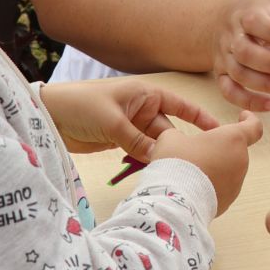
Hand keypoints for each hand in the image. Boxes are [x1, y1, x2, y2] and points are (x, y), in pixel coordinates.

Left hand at [42, 77, 215, 158]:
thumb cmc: (81, 105)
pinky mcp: (121, 141)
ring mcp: (133, 126)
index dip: (201, 118)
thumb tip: (161, 159)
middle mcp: (143, 110)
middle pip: (169, 131)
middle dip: (179, 146)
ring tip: (177, 174)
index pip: (182, 106)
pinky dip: (147, 163)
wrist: (49, 117)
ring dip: (161, 158)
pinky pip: (141, 153)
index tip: (219, 131)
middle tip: (194, 165)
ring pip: (156, 145)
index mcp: (146, 95)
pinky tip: (156, 175)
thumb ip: (138, 141)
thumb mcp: (113, 121)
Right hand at [152, 114, 262, 214]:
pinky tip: (191, 188)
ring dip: (215, 167)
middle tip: (197, 149)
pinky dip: (211, 185)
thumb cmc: (177, 162)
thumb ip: (180, 134)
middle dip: (220, 147)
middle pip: (235, 149)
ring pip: (227, 170)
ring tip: (190, 171)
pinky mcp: (228, 201)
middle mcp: (240, 160)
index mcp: (233, 139)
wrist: (175, 201)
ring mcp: (236, 183)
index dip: (249, 119)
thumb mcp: (171, 138)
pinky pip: (221, 187)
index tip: (242, 116)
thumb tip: (177, 141)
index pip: (253, 126)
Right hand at [211, 0, 269, 112]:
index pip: (256, 23)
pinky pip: (229, 91)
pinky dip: (247, 101)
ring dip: (265, 84)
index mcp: (247, 15)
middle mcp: (232, 37)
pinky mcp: (221, 75)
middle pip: (246, 52)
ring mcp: (225, 57)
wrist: (216, 21)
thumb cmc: (255, 16)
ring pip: (239, 73)